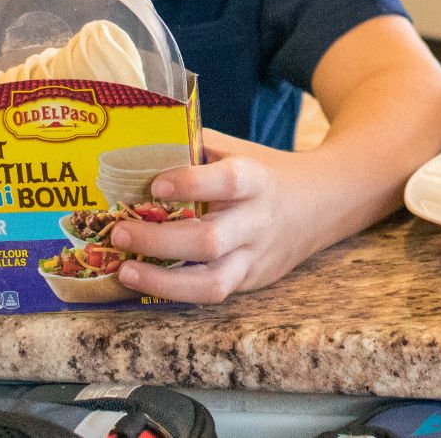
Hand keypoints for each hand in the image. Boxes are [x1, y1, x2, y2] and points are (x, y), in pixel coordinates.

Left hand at [108, 130, 319, 303]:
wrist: (320, 206)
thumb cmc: (264, 173)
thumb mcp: (239, 151)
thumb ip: (196, 147)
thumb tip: (138, 146)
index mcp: (257, 180)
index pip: (227, 182)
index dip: (191, 184)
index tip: (155, 185)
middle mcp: (258, 222)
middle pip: (211, 241)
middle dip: (159, 241)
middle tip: (120, 232)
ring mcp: (256, 258)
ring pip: (212, 282)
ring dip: (163, 282)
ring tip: (126, 272)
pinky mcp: (250, 282)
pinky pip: (211, 294)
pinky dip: (174, 292)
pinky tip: (145, 283)